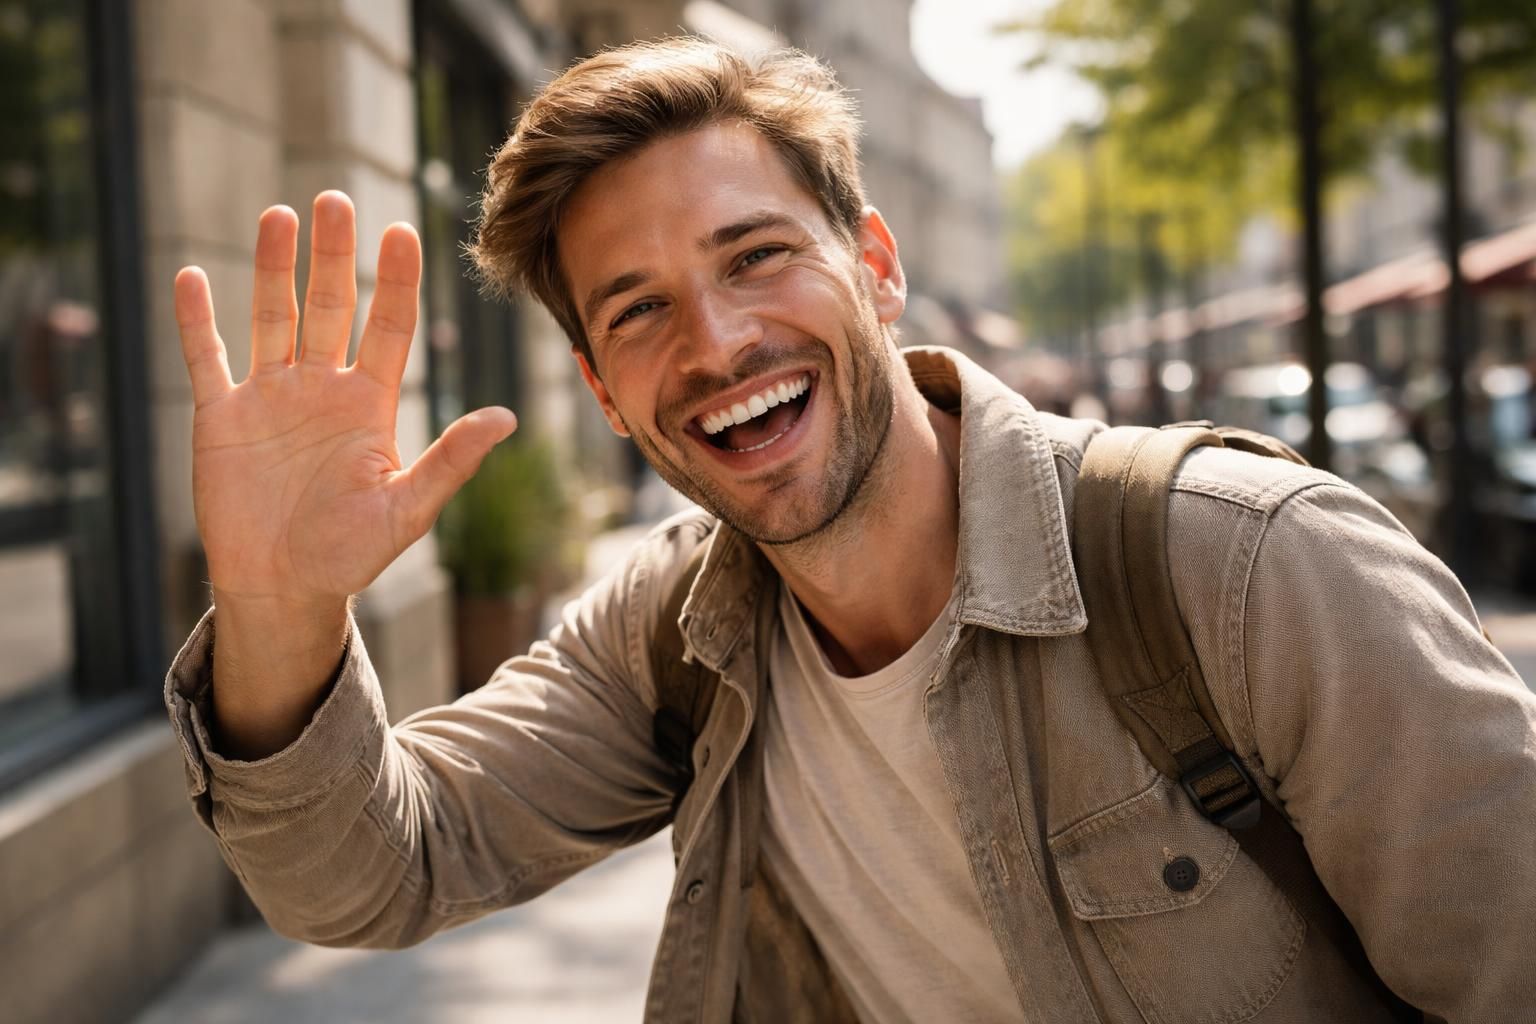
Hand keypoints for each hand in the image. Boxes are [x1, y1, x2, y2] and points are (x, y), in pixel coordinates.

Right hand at [175, 191, 516, 610]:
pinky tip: (192, 277)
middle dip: (334, 255)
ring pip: (272, 317)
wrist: (283, 588)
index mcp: (370, 404)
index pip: (389, 327)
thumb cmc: (350, 554)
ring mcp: (270, 397)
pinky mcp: (220, 416)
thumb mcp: (406, 510)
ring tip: (279, 216)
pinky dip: (197, 322)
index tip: (404, 231)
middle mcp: (322, 388)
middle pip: (331, 306)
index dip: (396, 281)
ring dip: (272, 268)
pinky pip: (206, 358)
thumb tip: (507, 418)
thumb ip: (451, 461)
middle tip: (335, 199)